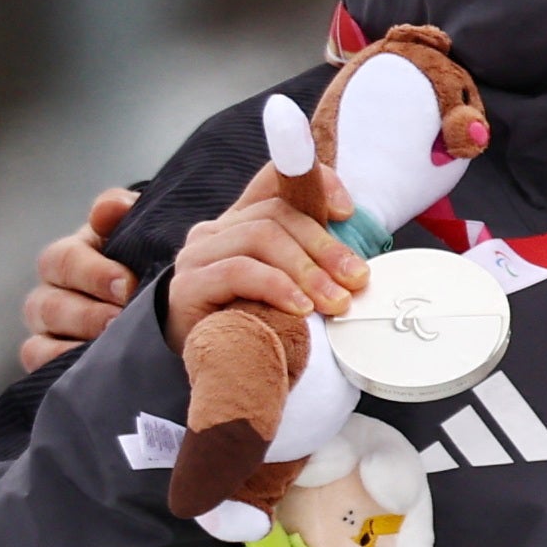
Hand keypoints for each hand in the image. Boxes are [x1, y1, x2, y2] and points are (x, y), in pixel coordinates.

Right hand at [18, 188, 140, 369]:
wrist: (163, 298)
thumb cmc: (147, 260)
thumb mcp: (138, 232)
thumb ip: (124, 214)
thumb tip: (110, 208)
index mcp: (70, 258)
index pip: (63, 260)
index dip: (93, 272)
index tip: (128, 285)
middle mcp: (51, 294)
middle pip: (50, 304)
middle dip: (88, 314)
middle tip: (122, 321)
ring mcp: (48, 331)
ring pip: (40, 339)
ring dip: (76, 344)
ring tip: (113, 347)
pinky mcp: (51, 363)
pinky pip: (40, 366)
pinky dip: (62, 367)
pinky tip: (96, 371)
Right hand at [164, 167, 364, 352]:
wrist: (210, 366)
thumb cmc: (256, 325)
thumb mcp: (292, 288)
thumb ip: (314, 264)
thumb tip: (359, 264)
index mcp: (242, 223)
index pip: (274, 180)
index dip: (314, 181)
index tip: (347, 211)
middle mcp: (216, 232)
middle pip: (277, 214)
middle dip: (325, 246)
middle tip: (356, 278)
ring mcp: (198, 256)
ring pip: (261, 237)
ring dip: (308, 270)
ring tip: (336, 302)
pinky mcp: (188, 286)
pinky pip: (239, 272)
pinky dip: (277, 287)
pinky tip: (301, 309)